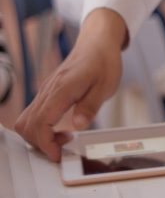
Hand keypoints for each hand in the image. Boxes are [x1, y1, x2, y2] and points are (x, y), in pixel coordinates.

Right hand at [15, 9, 126, 161]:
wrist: (98, 43)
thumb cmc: (103, 61)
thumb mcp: (105, 86)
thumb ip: (90, 106)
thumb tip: (77, 126)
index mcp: (63, 88)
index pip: (42, 121)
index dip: (45, 143)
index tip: (57, 155)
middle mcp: (49, 89)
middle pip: (28, 124)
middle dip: (41, 143)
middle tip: (63, 148)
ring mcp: (46, 90)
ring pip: (26, 120)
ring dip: (39, 135)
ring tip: (63, 138)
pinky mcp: (48, 91)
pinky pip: (34, 113)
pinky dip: (41, 126)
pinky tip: (60, 128)